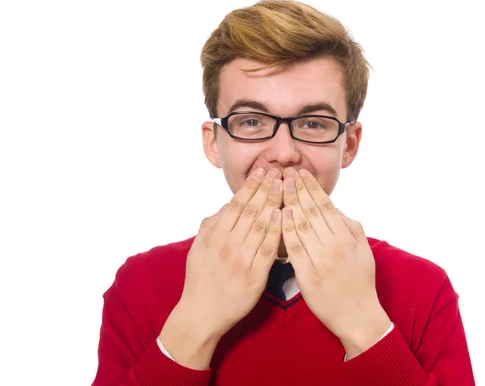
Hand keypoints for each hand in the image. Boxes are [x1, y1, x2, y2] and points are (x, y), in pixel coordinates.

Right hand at [160, 168, 282, 367]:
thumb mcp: (198, 248)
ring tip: (286, 186)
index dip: (251, 186)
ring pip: (262, 226)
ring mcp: (242, 260)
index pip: (237, 204)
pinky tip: (284, 216)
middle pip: (252, 210)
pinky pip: (269, 249)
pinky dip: (277, 231)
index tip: (263, 171)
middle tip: (280, 172)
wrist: (202, 314)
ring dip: (275, 204)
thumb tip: (228, 205)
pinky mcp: (255, 276)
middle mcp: (228, 244)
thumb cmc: (200, 279)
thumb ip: (211, 224)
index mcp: (215, 235)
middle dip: (267, 189)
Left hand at [281, 168, 390, 358]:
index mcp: (347, 236)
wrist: (357, 315)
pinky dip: (286, 230)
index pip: (326, 205)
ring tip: (277, 187)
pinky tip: (278, 215)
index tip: (300, 173)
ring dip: (288, 203)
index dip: (312, 187)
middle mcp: (334, 244)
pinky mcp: (308, 275)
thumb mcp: (363, 250)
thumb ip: (351, 227)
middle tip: (284, 172)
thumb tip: (334, 208)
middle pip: (311, 211)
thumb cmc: (360, 281)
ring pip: (301, 225)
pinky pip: (294, 248)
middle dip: (296, 189)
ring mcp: (321, 259)